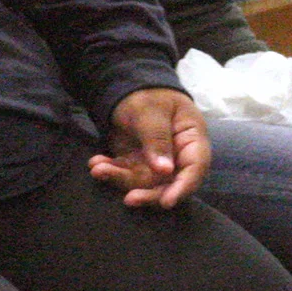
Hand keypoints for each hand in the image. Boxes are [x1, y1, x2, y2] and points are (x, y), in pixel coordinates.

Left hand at [92, 87, 209, 208]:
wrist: (126, 88)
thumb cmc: (147, 94)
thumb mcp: (151, 112)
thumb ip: (157, 139)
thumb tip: (164, 171)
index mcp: (191, 138)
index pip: (195, 167)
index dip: (183, 187)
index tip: (166, 202)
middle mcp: (177, 155)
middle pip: (170, 184)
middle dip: (149, 194)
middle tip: (129, 199)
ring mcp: (156, 162)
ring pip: (143, 183)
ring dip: (120, 180)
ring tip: (98, 169)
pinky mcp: (137, 164)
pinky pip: (125, 175)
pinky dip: (111, 172)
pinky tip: (96, 164)